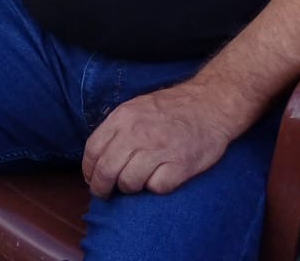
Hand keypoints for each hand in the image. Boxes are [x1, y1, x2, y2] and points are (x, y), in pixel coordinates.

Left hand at [81, 82, 231, 197]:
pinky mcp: (180, 166)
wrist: (210, 104)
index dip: (89, 170)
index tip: (93, 179)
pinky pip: (156, 188)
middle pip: (107, 171)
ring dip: (130, 187)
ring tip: (139, 181)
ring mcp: (159, 150)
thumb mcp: (137, 106)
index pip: (93, 151)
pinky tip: (161, 177)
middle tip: (107, 194)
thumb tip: (97, 156)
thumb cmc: (172, 108)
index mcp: (124, 117)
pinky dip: (156, 187)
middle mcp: (138, 133)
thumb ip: (117, 128)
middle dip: (102, 188)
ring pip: (129, 183)